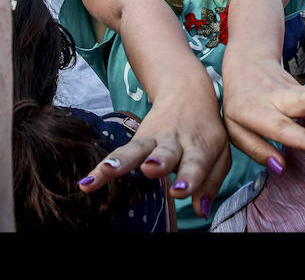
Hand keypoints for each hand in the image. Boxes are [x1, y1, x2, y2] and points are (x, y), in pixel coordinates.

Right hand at [77, 87, 231, 218]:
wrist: (187, 93)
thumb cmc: (205, 133)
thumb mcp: (219, 155)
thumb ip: (210, 183)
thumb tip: (201, 211)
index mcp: (200, 146)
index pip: (196, 163)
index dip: (189, 178)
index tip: (179, 191)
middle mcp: (175, 141)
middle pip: (165, 152)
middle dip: (157, 161)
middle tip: (150, 168)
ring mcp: (153, 139)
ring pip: (136, 149)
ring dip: (122, 161)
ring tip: (108, 170)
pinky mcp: (137, 140)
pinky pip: (117, 154)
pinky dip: (100, 169)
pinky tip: (86, 184)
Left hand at [222, 48, 304, 172]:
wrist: (246, 64)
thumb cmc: (240, 105)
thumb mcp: (235, 130)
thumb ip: (257, 149)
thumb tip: (281, 167)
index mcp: (255, 111)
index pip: (280, 127)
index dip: (302, 137)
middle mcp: (276, 97)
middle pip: (302, 99)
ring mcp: (293, 89)